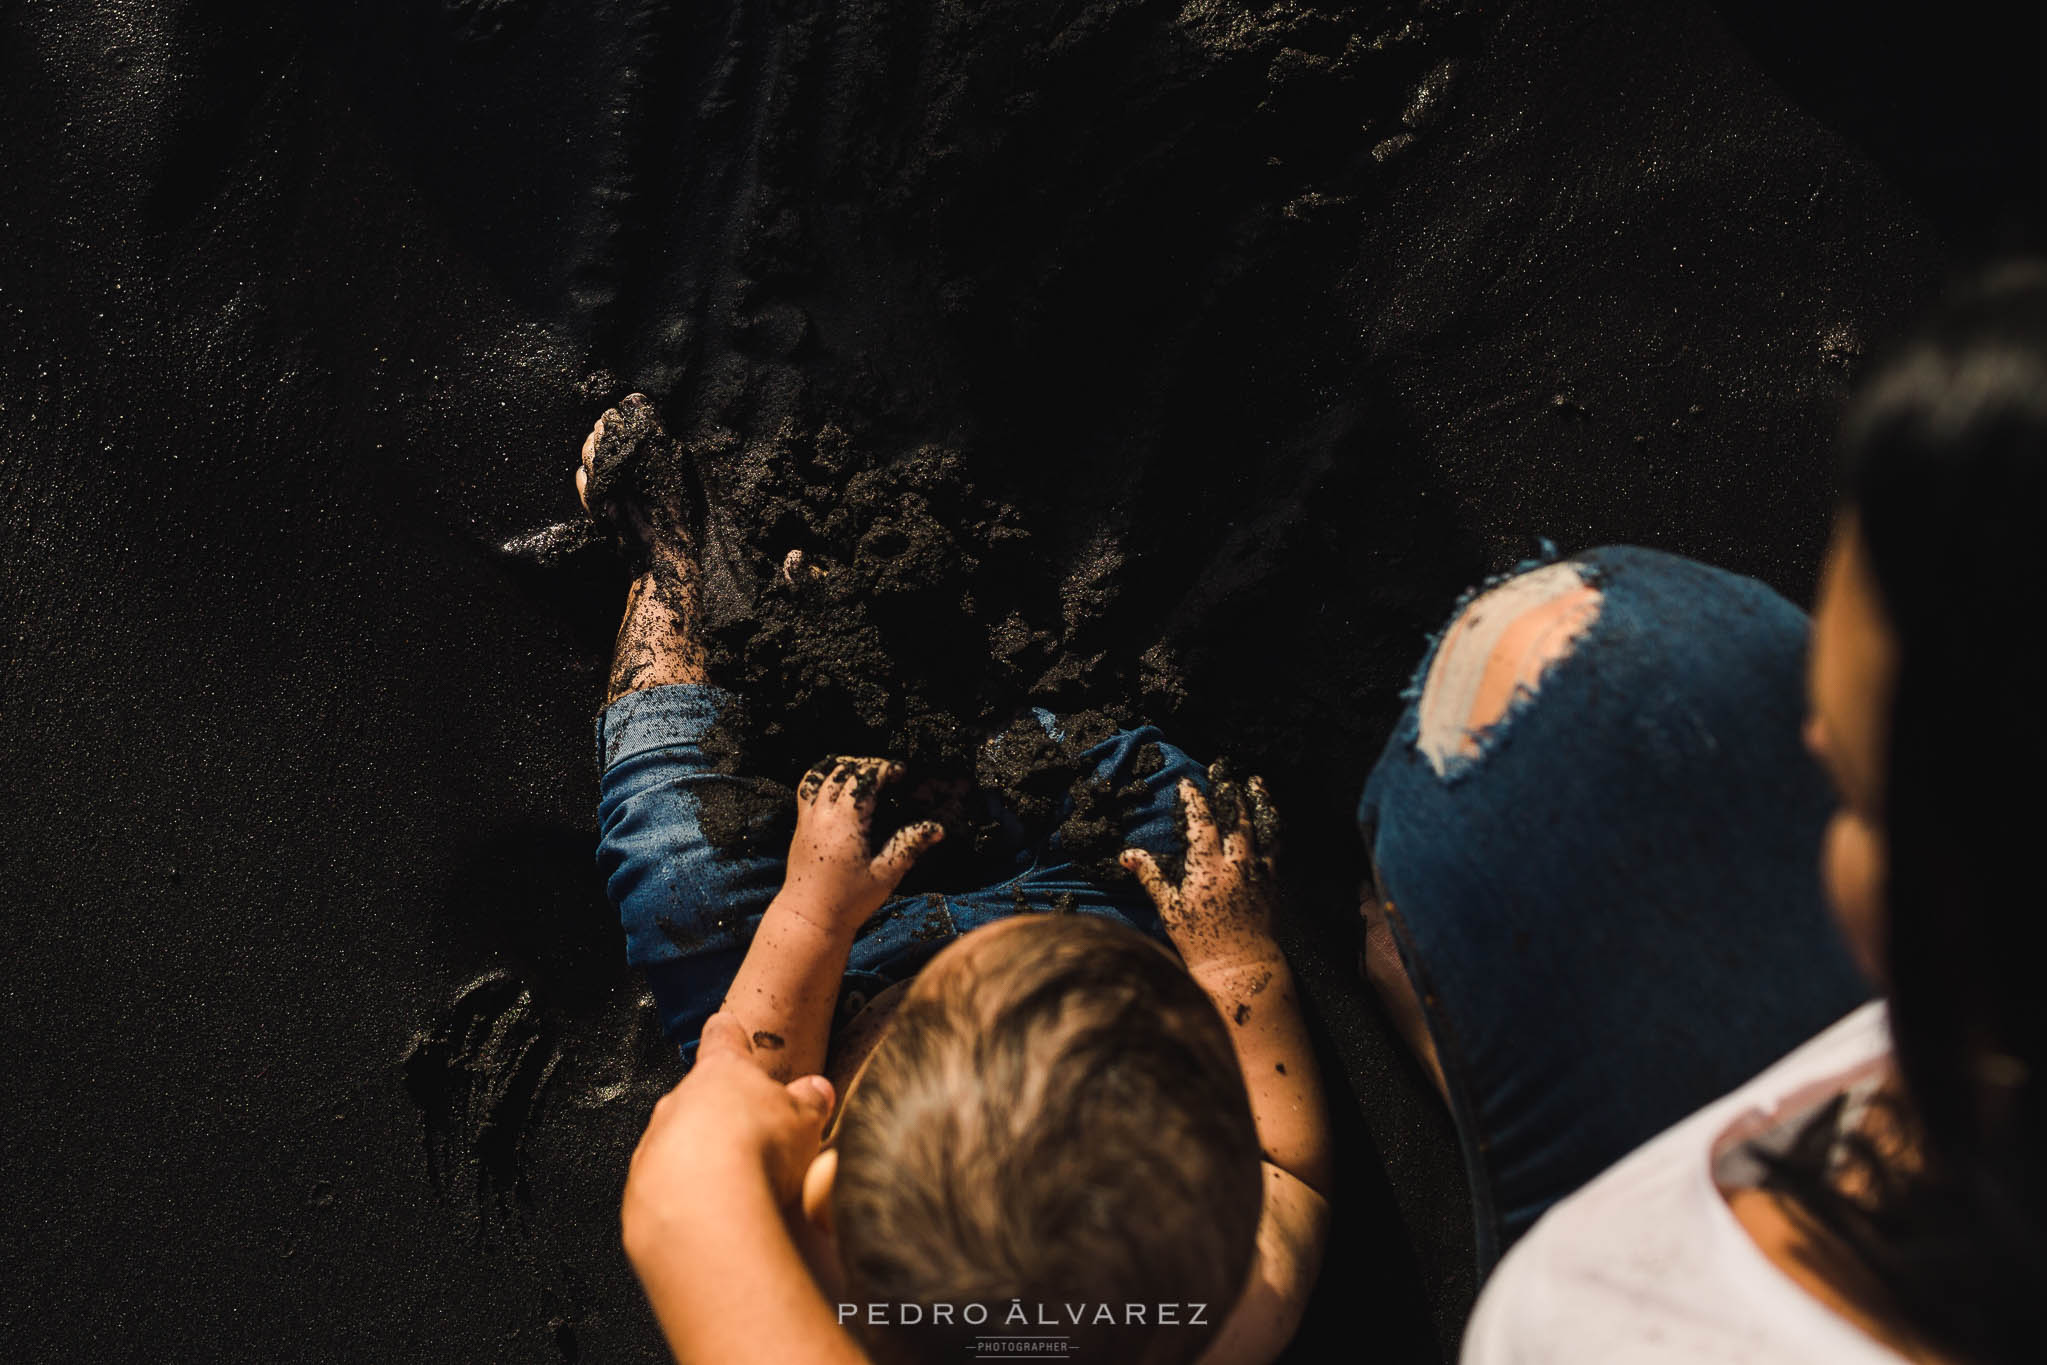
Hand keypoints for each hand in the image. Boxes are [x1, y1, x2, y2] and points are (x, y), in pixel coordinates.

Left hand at [622, 1013, 834, 1259]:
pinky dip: (685, 1198)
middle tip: (753, 1138)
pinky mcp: (639, 1190)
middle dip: (721, 1114)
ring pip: (677, 1143)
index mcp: (720, 1071)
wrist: (708, 1211)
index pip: (721, 1036)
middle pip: (698, 1097)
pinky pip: (663, 1188)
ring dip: (701, 1160)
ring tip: (736, 1187)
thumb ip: (809, 1100)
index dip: (729, 1035)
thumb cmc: (759, 1150)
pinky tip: (712, 1215)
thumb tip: (817, 1090)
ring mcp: (654, 1144)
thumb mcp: (805, 1118)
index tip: (729, 1031)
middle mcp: (678, 1101)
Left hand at [781, 756, 942, 929]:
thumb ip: (909, 845)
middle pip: (841, 771)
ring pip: (820, 775)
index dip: (884, 769)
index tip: (900, 772)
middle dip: (866, 765)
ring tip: (861, 772)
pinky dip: (823, 778)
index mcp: (846, 823)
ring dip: (841, 767)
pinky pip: (807, 789)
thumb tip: (937, 828)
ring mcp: (807, 819)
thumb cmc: (849, 900)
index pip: (864, 779)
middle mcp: (822, 815)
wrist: (809, 917)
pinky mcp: (799, 827)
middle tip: (886, 773)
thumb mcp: (886, 874)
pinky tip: (838, 788)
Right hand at [1121, 768, 1283, 973]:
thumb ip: (1151, 876)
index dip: (1194, 799)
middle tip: (1221, 767)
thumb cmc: (1199, 940)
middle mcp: (1236, 863)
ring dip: (1257, 800)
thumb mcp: (1169, 909)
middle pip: (1234, 816)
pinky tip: (1271, 817)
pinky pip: (1276, 846)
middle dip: (1227, 788)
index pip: (1201, 821)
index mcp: (1207, 867)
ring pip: (1261, 826)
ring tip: (1255, 780)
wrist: (1239, 966)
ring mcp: (1257, 871)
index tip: (1187, 783)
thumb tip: (1127, 855)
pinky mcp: (1272, 881)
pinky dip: (1274, 827)